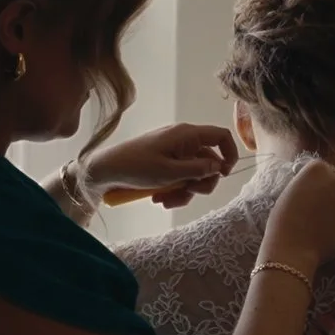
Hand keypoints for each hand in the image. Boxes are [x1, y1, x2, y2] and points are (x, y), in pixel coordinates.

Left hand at [80, 123, 238, 208]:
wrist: (105, 170)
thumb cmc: (136, 167)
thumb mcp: (170, 172)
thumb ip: (198, 170)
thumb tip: (218, 167)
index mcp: (186, 135)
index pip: (221, 136)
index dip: (229, 154)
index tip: (224, 174)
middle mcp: (183, 140)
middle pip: (209, 161)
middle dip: (201, 182)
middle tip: (187, 192)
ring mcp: (174, 152)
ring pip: (194, 174)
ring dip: (185, 191)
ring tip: (166, 200)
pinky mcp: (165, 163)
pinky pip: (180, 177)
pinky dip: (174, 190)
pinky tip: (160, 198)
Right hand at [260, 159, 334, 267]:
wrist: (291, 249)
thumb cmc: (282, 221)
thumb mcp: (289, 192)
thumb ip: (307, 183)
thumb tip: (315, 186)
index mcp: (318, 168)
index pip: (323, 168)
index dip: (317, 181)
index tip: (311, 191)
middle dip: (333, 190)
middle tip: (321, 205)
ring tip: (323, 221)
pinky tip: (327, 232)